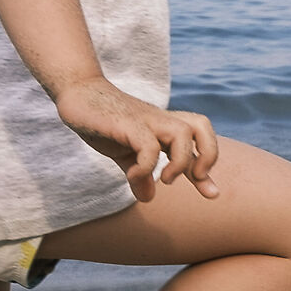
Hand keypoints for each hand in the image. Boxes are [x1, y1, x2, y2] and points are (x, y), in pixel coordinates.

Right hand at [53, 78, 220, 201]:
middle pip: (201, 126)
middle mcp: (160, 121)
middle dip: (208, 154)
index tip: (212, 193)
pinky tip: (132, 176)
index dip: (207, 166)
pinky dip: (146, 167)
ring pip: (182, 133)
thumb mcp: (124, 153)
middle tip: (196, 177)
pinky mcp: (127, 124)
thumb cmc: (104, 122)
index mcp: (164, 127)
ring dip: (180, 162)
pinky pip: (148, 145)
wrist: (78, 94)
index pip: (197, 141)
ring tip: (164, 180)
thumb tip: (148, 197)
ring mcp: (145, 120)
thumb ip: (139, 173)